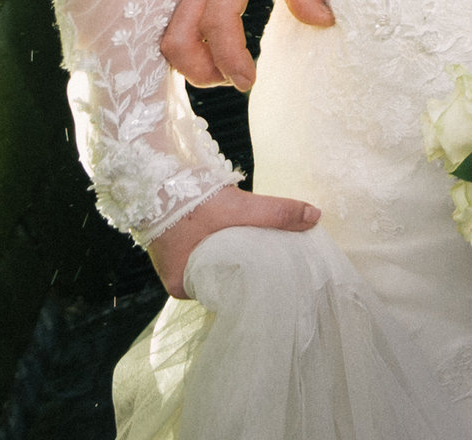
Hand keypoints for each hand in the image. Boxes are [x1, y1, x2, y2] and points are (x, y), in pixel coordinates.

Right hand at [148, 185, 320, 299]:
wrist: (156, 176)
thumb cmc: (190, 201)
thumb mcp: (238, 209)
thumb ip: (276, 213)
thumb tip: (315, 217)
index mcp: (184, 286)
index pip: (225, 295)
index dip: (252, 286)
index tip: (279, 278)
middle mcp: (181, 279)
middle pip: (224, 279)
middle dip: (250, 271)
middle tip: (282, 263)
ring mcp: (179, 262)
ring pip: (219, 263)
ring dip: (240, 254)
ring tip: (272, 250)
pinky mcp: (182, 243)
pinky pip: (212, 249)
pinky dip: (230, 243)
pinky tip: (252, 237)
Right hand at [161, 0, 331, 91]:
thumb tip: (321, 21)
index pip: (218, 20)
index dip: (228, 57)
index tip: (247, 80)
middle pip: (180, 36)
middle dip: (201, 69)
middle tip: (236, 80)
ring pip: (171, 35)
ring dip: (192, 63)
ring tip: (229, 70)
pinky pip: (178, 26)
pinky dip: (190, 48)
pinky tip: (217, 55)